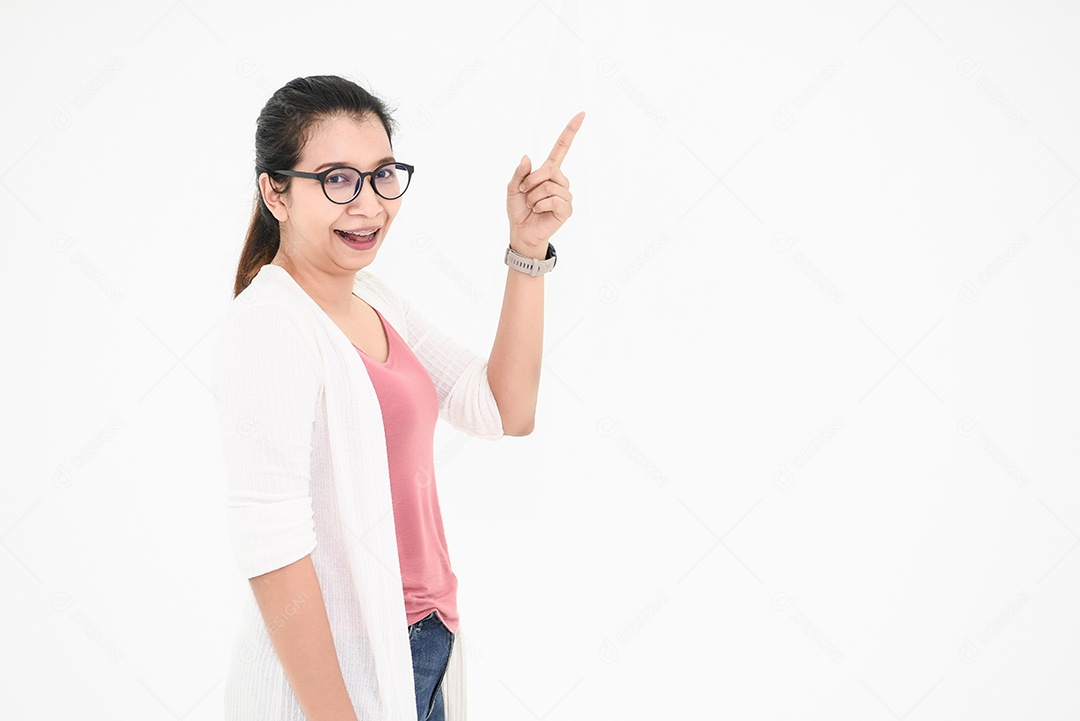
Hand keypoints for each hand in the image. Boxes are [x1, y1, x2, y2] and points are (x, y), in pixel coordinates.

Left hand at [506, 111, 584, 256]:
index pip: (562, 148)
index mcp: (549, 172)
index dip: (570, 131)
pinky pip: (553, 200)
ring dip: (534, 196)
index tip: (582, 113)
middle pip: (549, 169)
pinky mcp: (567, 209)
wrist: (522, 232)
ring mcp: (565, 195)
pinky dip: (540, 205)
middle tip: (523, 193)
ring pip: (549, 186)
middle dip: (530, 181)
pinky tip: (539, 211)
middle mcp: (560, 181)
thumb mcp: (512, 188)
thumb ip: (519, 172)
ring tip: (532, 205)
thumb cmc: (519, 210)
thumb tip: (527, 157)